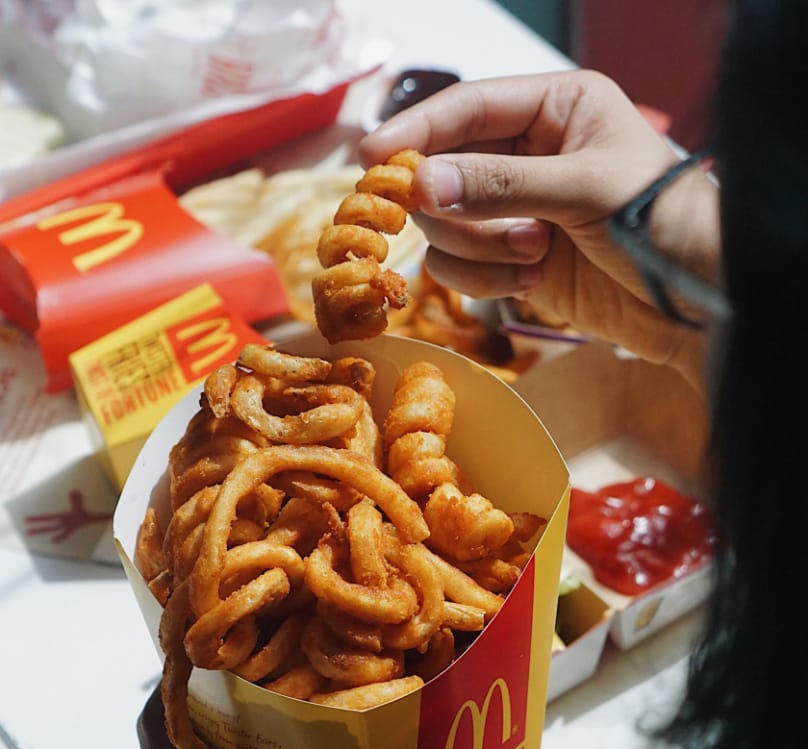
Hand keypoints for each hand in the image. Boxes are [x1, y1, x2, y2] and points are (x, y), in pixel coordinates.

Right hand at [360, 71, 719, 388]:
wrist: (695, 305)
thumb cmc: (661, 225)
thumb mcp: (583, 189)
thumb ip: (499, 184)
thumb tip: (421, 183)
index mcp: (555, 108)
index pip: (467, 108)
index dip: (416, 130)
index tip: (373, 159)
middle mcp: (529, 154)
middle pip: (443, 172)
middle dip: (465, 209)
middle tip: (502, 228)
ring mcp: (516, 211)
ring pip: (446, 225)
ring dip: (481, 249)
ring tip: (535, 257)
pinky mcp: (512, 261)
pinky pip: (461, 267)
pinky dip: (487, 280)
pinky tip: (532, 284)